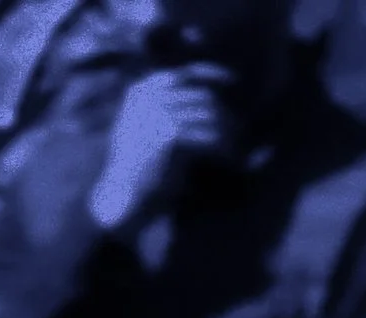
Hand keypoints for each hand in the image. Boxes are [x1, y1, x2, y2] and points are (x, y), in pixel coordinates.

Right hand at [89, 69, 233, 234]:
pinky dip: (224, 149)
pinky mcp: (171, 134)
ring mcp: (159, 113)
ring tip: (239, 150)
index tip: (233, 79)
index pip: (184, 73)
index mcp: (142, 91)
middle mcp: (150, 97)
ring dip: (229, 134)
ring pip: (210, 116)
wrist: (123, 196)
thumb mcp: (145, 130)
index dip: (211, 73)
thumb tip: (206, 101)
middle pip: (202, 97)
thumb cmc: (138, 170)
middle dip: (225, 115)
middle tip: (241, 131)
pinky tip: (233, 160)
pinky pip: (209, 136)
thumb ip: (166, 110)